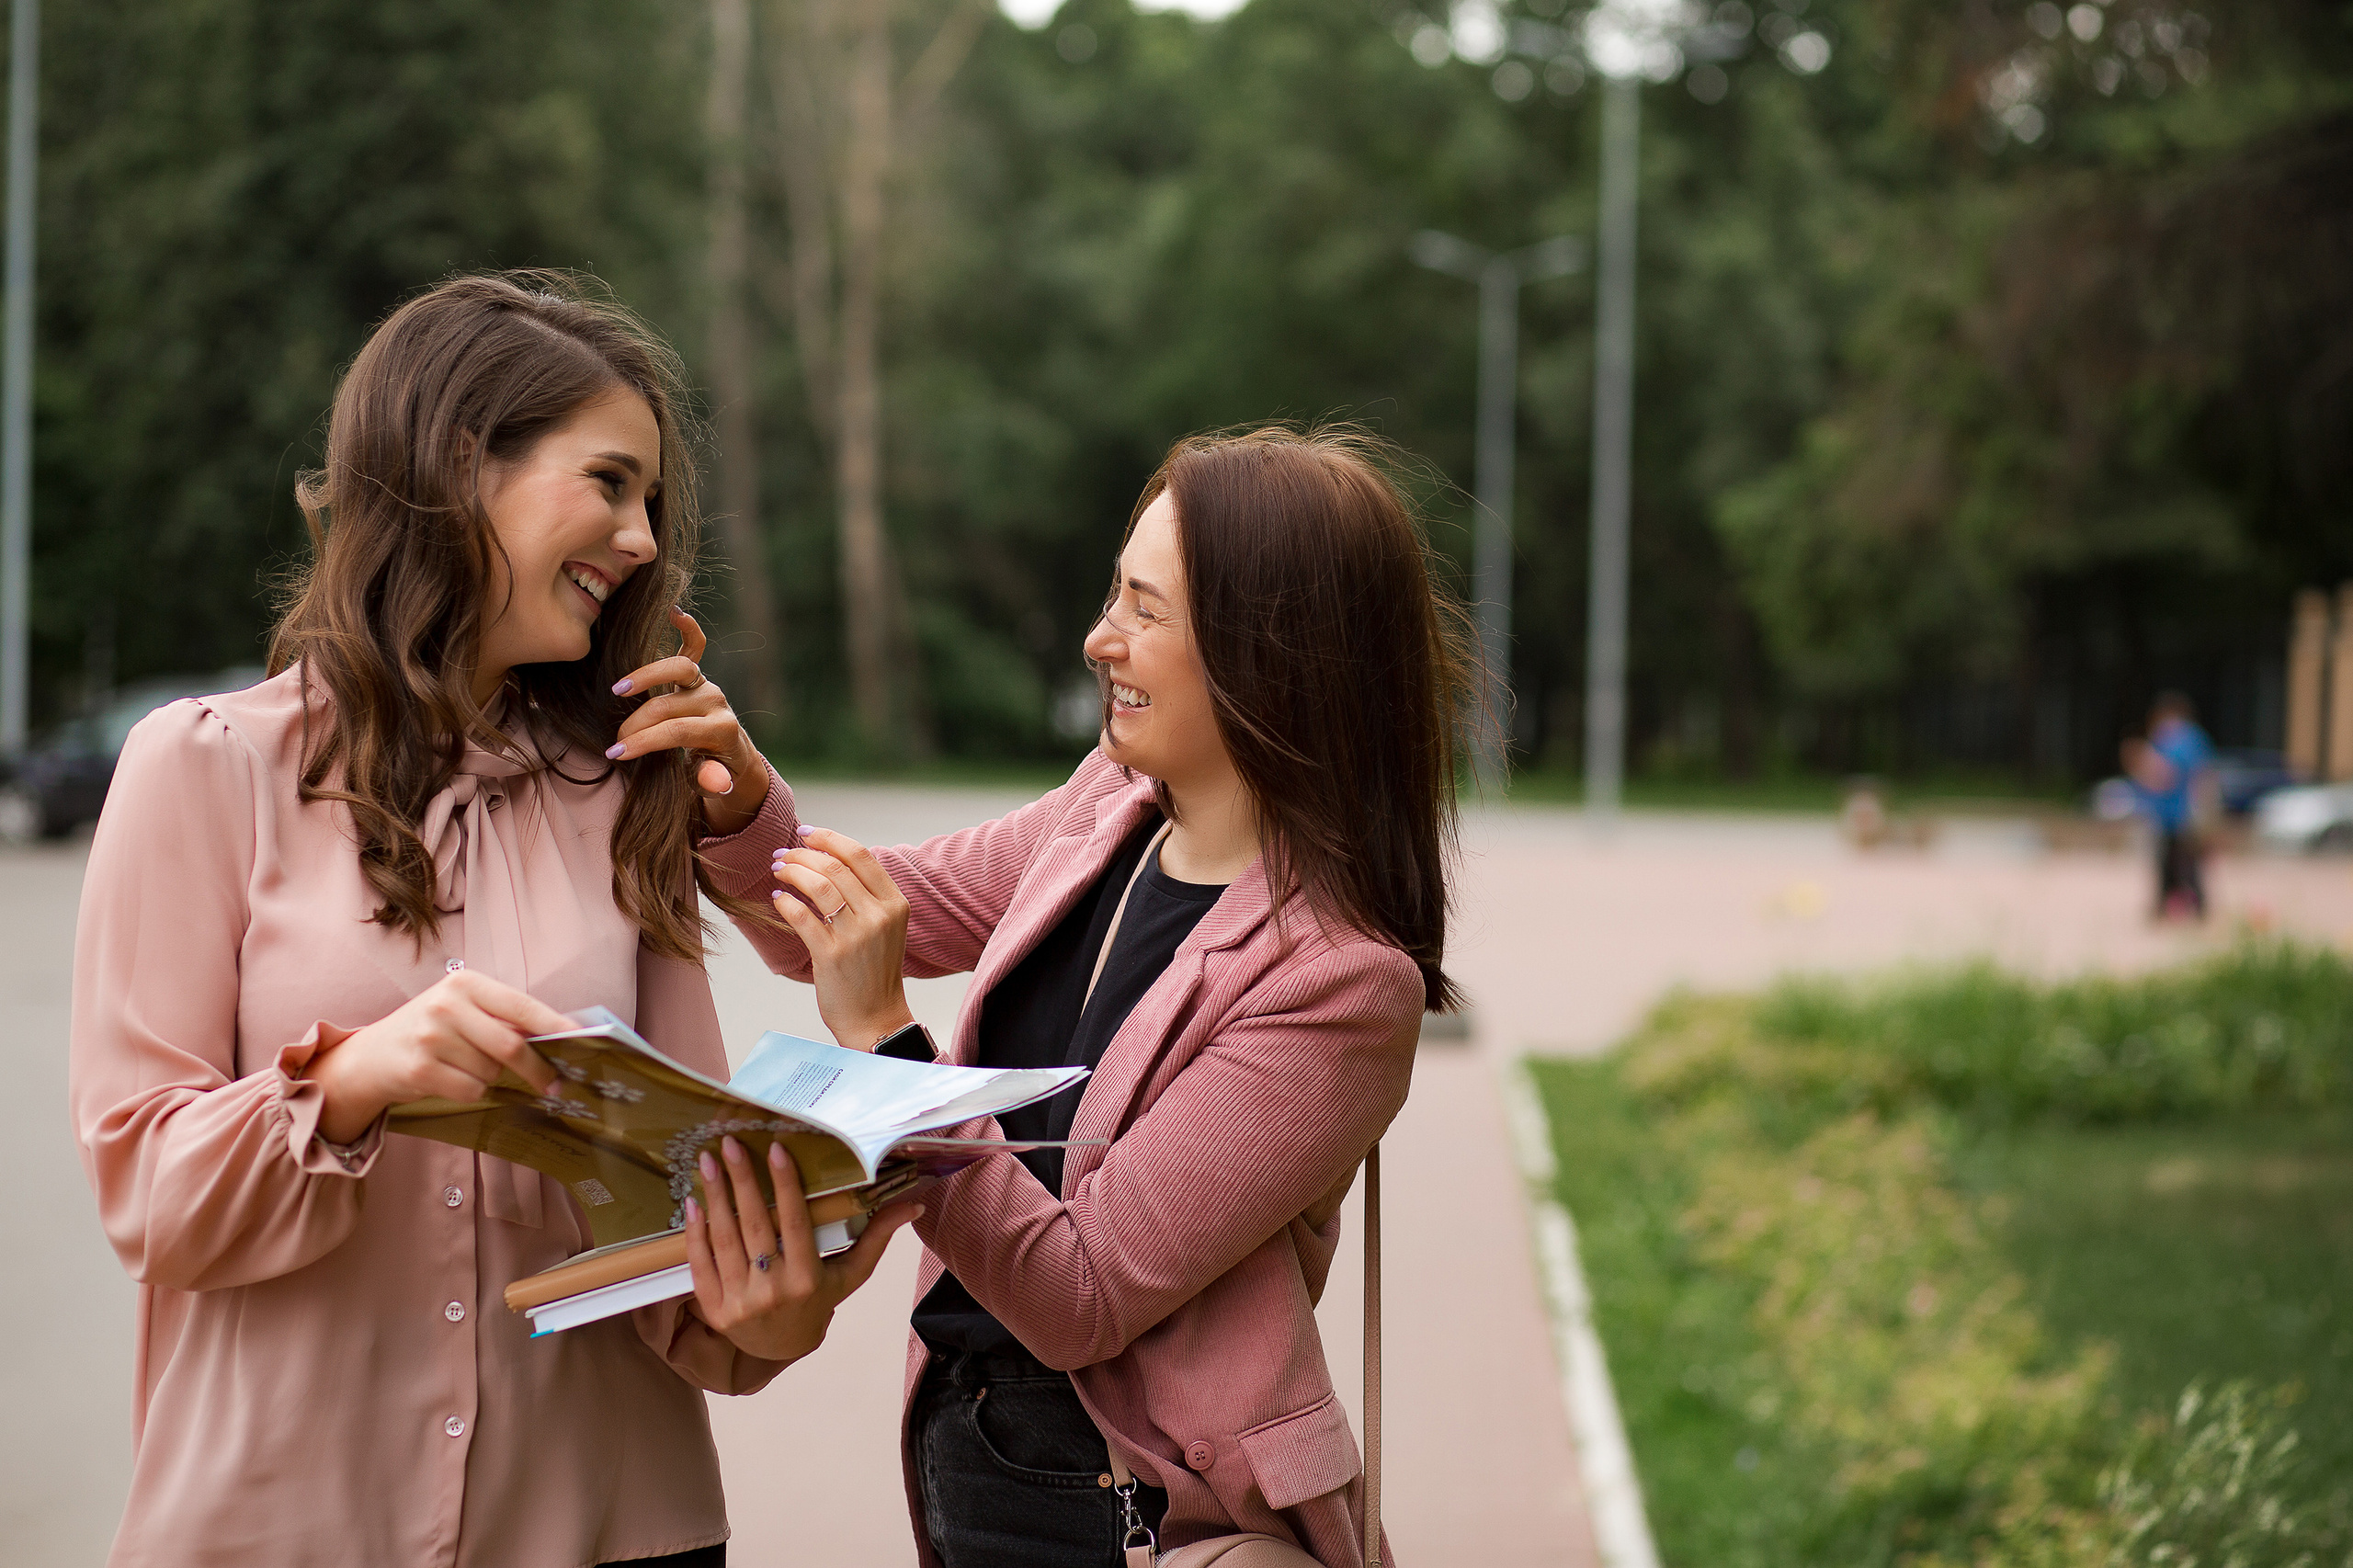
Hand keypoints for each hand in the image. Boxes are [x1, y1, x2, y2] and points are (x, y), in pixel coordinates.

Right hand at [305, 969, 571, 1142]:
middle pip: (512, 1045)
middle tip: (554, 1084)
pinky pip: (470, 1090)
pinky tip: (452, 1080)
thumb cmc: (430, 1031)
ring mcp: (430, 1037)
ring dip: (493, 1079)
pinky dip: (472, 1092)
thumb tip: (561, 1036)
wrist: (370, 1057)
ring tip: (469, 1068)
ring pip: (491, 1072)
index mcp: (465, 983)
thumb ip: (504, 1018)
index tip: (581, 1043)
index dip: (555, 1027)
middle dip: (538, 1070)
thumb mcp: (464, 1010)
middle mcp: (446, 1005)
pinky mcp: (420, 1069)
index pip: (522, 1006)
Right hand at [608, 608, 770, 834]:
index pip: (676, 731)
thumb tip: (716, 781)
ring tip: (619, 691)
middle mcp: (716, 701)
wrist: (730, 757)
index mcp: (722, 729)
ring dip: (646, 676)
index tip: (616, 754)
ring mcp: (706, 685)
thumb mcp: (713, 782)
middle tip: (613, 743)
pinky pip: (695, 646)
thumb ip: (711, 779)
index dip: (643, 742)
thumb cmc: (713, 771)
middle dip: (635, 725)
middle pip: (668, 706)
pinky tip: (673, 613)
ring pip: (679, 668)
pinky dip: (687, 628)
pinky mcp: (699, 676)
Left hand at [684, 1134, 919, 1364]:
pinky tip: (693, 1202)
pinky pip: (700, 1264)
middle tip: (729, 1144)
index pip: (794, 1223)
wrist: (780, 1349)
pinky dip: (695, 1232)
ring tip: (707, 1163)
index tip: (775, 1149)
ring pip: (724, 1241)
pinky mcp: (714, 1309)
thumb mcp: (850, 1274)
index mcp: (807, 1279)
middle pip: (755, 1226)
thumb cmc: (818, 1302)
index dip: (785, 1184)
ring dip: (715, 1198)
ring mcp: (739, 1302)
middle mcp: (773, 1291)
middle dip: (742, 1181)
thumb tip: (913, 1205)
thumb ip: (876, 1237)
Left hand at [771, 827, 915, 1050]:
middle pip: (835, 866)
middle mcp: (879, 916)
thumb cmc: (874, 971)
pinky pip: (801, 916)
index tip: (806, 833)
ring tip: (778, 871)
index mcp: (895, 904)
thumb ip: (866, 895)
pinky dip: (785, 902)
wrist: (875, 1018)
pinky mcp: (832, 955)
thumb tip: (826, 859)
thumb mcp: (885, 927)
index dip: (830, 838)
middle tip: (782, 854)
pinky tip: (778, 899)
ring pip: (818, 885)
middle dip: (801, 854)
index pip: (861, 855)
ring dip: (791, 872)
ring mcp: (857, 935)